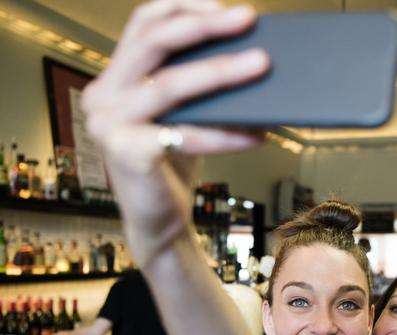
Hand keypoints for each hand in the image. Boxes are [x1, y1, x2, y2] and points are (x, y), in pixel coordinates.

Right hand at [82, 0, 269, 265]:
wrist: (158, 220)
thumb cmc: (172, 165)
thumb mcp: (179, 116)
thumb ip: (191, 84)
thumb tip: (249, 53)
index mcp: (115, 79)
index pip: (143, 24)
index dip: (182, 6)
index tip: (223, 4)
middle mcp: (103, 96)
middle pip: (154, 42)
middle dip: (205, 26)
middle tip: (247, 19)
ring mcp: (110, 124)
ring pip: (172, 85)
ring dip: (222, 72)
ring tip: (262, 65)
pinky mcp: (127, 153)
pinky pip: (188, 135)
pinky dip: (227, 134)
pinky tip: (258, 134)